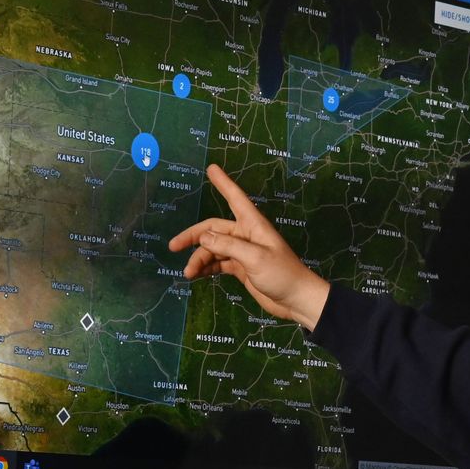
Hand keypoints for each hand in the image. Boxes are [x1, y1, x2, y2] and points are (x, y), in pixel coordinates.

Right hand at [170, 164, 331, 329]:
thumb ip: (228, 246)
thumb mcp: (255, 258)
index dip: (223, 183)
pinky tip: (196, 275)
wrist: (296, 300)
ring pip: (213, 249)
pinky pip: (218, 263)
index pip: (235, 198)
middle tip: (173, 246)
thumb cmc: (282, 274)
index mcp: (253, 225)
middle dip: (193, 236)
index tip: (211, 168)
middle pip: (213, 229)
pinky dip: (206, 267)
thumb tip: (203, 237)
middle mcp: (245, 235)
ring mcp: (242, 252)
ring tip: (188, 273)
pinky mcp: (241, 268)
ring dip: (199, 258)